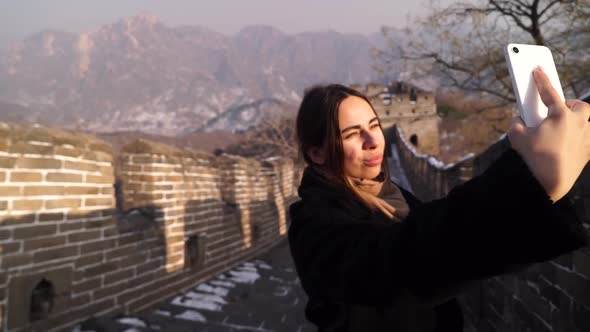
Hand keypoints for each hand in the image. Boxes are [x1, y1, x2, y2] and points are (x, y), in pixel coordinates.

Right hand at [507, 66, 589, 201]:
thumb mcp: (516, 137)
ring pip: (588, 122)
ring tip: (564, 128)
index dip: (542, 79)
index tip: (538, 69)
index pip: (549, 92)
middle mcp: (578, 123)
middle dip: (570, 105)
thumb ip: (517, 124)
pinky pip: (587, 139)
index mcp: (560, 115)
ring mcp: (586, 137)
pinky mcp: (588, 151)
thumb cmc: (534, 158)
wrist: (550, 182)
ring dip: (577, 122)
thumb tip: (520, 120)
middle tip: (557, 110)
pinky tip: (567, 145)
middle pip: (580, 106)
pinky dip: (579, 138)